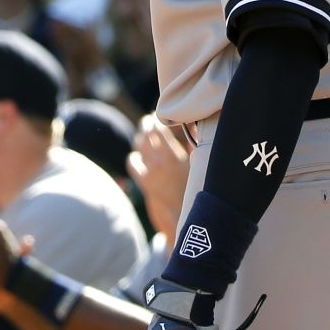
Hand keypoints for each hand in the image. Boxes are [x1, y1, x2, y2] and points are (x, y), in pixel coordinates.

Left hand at [130, 115, 191, 238]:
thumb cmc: (196, 186)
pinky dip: (135, 156)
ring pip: (138, 145)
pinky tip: (140, 155)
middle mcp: (159, 162)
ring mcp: (149, 172)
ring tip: (146, 135)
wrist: (187, 213)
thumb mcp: (197, 163)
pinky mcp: (144, 182)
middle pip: (145, 132)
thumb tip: (193, 125)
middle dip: (147, 124)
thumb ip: (194, 143)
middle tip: (150, 121)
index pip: (158, 127)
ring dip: (141, 137)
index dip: (157, 119)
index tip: (160, 116)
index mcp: (173, 155)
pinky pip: (132, 161)